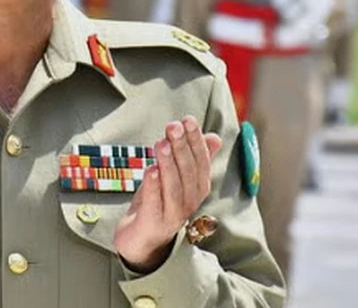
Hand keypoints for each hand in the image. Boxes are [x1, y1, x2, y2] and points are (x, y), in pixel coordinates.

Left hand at [113, 117, 222, 271]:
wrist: (141, 238)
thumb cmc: (160, 201)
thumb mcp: (177, 177)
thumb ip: (194, 158)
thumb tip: (215, 137)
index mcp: (198, 188)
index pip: (201, 162)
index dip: (195, 141)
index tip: (188, 120)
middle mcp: (190, 201)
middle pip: (188, 173)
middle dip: (181, 147)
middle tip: (173, 126)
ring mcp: (173, 214)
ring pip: (174, 188)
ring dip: (168, 164)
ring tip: (161, 143)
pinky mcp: (154, 224)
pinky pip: (155, 203)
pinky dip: (154, 187)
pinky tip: (150, 169)